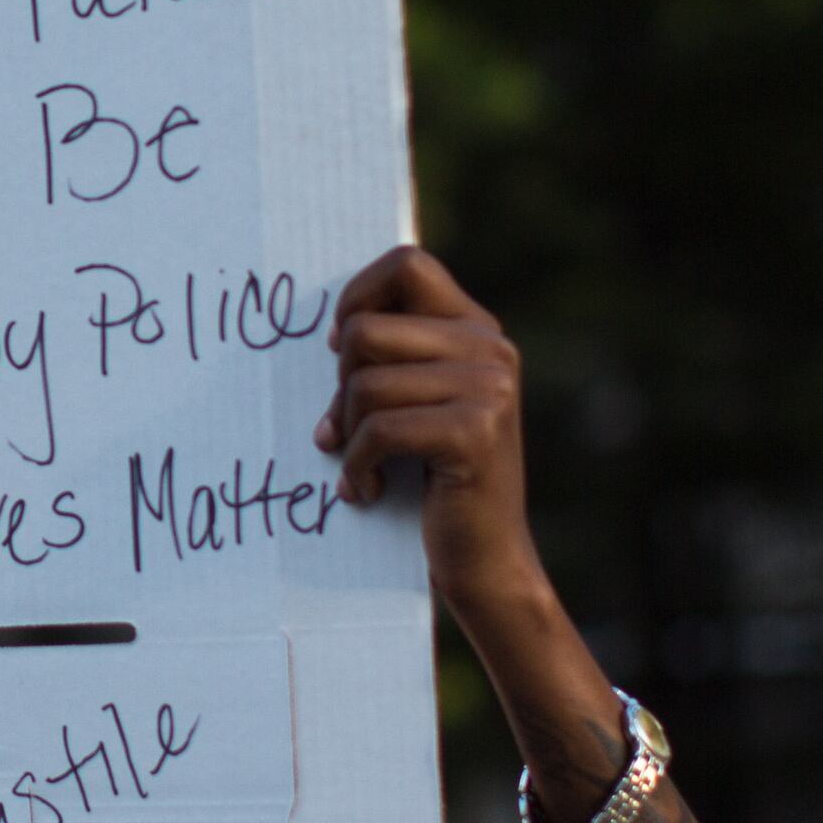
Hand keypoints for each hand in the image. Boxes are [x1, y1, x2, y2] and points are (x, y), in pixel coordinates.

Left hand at [315, 248, 545, 619]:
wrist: (482, 558)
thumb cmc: (428, 480)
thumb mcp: (414, 403)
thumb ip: (393, 355)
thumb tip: (331, 330)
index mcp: (476, 329)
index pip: (407, 263)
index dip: (356, 297)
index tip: (339, 347)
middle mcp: (491, 348)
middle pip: (367, 330)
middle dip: (339, 386)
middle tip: (344, 429)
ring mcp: (490, 388)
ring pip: (365, 384)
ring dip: (346, 434)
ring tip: (358, 466)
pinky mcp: (476, 432)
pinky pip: (380, 430)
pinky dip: (358, 466)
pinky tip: (364, 490)